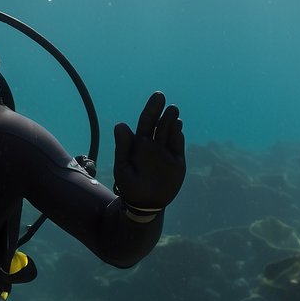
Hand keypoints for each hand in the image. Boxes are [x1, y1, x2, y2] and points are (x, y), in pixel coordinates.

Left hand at [112, 91, 185, 210]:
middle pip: (160, 124)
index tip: (158, 96)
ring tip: (173, 111)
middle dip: (162, 112)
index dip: (151, 109)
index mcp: (139, 143)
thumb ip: (123, 147)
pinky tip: (178, 127)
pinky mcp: (178, 161)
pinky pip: (178, 146)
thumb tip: (121, 125)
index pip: (146, 122)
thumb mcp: (123, 167)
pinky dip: (178, 136)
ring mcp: (166, 152)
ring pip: (170, 132)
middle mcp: (154, 144)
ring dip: (172, 121)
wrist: (145, 204)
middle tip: (165, 100)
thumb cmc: (130, 185)